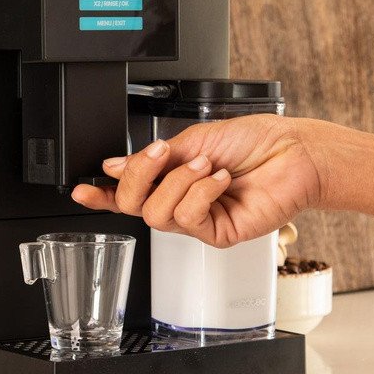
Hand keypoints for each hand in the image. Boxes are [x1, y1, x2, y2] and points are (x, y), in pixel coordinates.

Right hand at [71, 115, 324, 247]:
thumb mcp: (193, 139)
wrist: (294, 152)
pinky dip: (201, 192)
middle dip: (139, 176)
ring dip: (180, 182)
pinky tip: (221, 180)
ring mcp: (199, 221)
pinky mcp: (218, 234)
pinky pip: (189, 218)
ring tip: (207, 165)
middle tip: (159, 153)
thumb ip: (153, 159)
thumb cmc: (254, 142)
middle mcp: (182, 201)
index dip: (101, 194)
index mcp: (172, 178)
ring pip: (159, 214)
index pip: (129, 193)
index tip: (80, 189)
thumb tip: (116, 165)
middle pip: (134, 206)